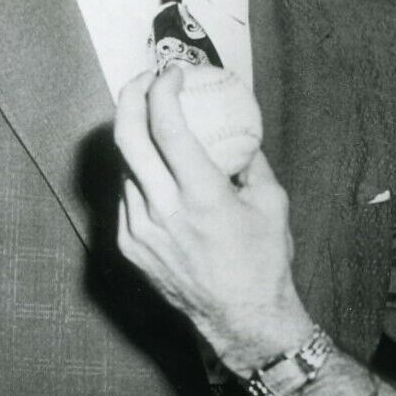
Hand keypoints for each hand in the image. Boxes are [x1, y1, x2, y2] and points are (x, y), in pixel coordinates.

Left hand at [114, 67, 315, 373]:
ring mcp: (140, 230)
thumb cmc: (265, 261)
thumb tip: (238, 125)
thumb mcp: (271, 202)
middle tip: (144, 81)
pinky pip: (127, 197)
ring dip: (136, 139)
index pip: (167, 126)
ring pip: (125, 167)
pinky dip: (140, 176)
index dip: (164, 89)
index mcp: (201, 196)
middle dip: (131, 97)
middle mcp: (163, 211)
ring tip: (153, 125)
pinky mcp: (130, 247)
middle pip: (126, 137)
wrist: (244, 320)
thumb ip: (250, 159)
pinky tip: (157, 173)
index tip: (172, 74)